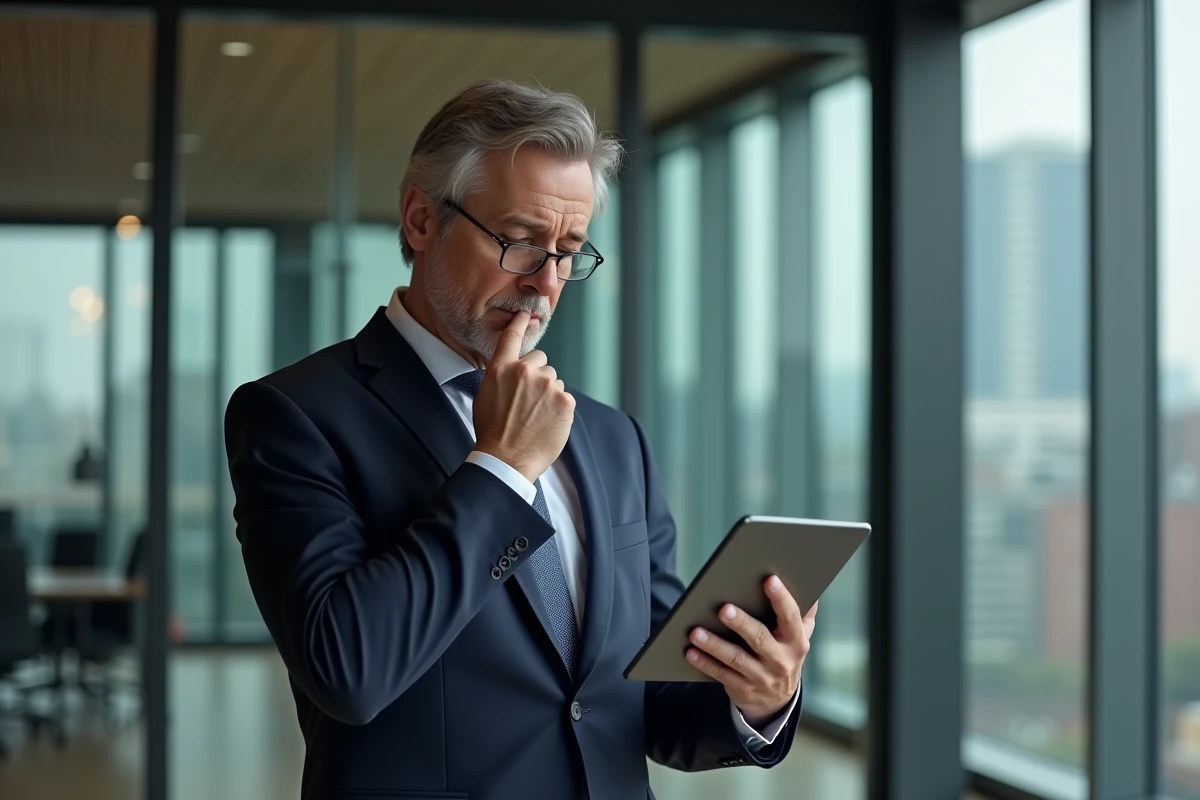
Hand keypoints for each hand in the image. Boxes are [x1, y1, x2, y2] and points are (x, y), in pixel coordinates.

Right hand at [473, 311, 574, 482]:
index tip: (526, 315)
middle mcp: (525, 371)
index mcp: (501, 369)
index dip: (519, 323)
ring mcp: (547, 385)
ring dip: (549, 394)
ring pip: (555, 380)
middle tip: (528, 401)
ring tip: (535, 417)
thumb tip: (515, 370)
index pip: (511, 338)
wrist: (506, 460)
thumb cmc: (492, 432)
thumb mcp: (485, 396)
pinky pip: (565, 397)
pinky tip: (547, 423)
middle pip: (541, 360)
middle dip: (538, 375)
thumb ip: (501, 376)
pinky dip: (560, 409)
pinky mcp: (565, 400)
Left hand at [685, 576, 816, 727]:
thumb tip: (810, 586)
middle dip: (741, 623)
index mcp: (796, 642)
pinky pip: (721, 674)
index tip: (770, 579)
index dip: (781, 598)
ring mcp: (761, 677)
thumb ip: (804, 614)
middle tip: (723, 609)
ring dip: (714, 645)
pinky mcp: (742, 688)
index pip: (791, 617)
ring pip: (735, 658)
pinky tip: (690, 652)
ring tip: (696, 632)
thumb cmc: (784, 654)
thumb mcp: (799, 637)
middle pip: (759, 638)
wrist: (777, 700)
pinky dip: (704, 663)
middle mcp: (780, 660)